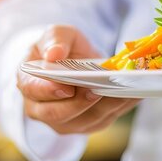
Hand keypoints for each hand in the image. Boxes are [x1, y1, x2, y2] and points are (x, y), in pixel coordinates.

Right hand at [17, 25, 137, 133]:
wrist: (73, 62)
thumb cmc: (61, 48)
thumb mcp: (56, 34)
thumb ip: (54, 40)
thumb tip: (54, 54)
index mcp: (28, 82)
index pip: (32, 90)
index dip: (48, 90)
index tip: (66, 87)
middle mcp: (41, 108)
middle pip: (57, 114)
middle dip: (79, 103)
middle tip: (98, 89)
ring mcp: (63, 121)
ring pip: (83, 120)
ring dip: (105, 106)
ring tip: (123, 90)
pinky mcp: (85, 125)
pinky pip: (102, 121)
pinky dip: (119, 108)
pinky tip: (133, 94)